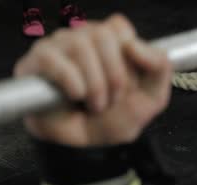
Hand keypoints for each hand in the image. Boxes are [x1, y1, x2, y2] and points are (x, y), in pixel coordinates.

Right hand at [14, 15, 171, 146]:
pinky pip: (54, 60)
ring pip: (81, 45)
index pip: (120, 27)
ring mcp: (58, 46)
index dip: (130, 58)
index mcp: (110, 40)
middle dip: (116, 76)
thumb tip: (136, 45)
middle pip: (104, 34)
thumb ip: (160, 70)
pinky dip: (71, 82)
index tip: (128, 85)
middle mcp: (83, 37)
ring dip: (95, 84)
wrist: (79, 146)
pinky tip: (75, 96)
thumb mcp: (149, 100)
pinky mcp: (37, 61)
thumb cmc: (109, 119)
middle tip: (112, 101)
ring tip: (94, 105)